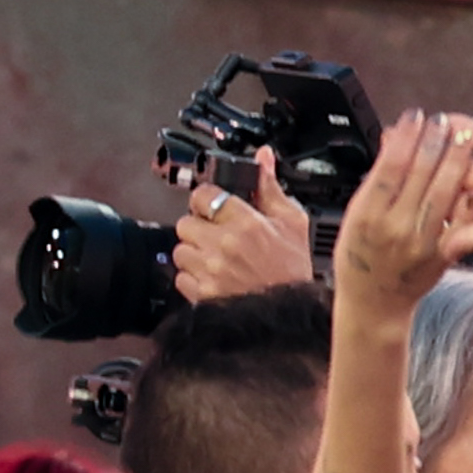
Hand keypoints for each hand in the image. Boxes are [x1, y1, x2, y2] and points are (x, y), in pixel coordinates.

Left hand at [173, 148, 313, 303]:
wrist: (289, 315)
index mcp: (246, 223)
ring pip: (180, 250)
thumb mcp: (292, 222)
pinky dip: (193, 278)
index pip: (204, 195)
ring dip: (194, 253)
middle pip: (185, 222)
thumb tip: (262, 157)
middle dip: (199, 227)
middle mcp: (223, 245)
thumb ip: (270, 187)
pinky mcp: (200, 294)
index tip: (216, 206)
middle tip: (218, 236)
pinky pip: (181, 278)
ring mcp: (210, 271)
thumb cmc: (292, 270)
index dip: (208, 199)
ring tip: (218, 259)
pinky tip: (214, 278)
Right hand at [332, 111, 469, 320]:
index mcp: (366, 215)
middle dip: (433, 141)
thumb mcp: (352, 219)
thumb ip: (373, 185)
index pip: (389, 167)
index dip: (404, 138)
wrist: (374, 300)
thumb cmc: (359, 258)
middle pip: (419, 174)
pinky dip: (468, 198)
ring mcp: (421, 240)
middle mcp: (394, 226)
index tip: (414, 117)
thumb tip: (393, 145)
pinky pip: (460, 221)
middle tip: (443, 119)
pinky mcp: (442, 252)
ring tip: (462, 136)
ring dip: (455, 160)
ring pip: (443, 192)